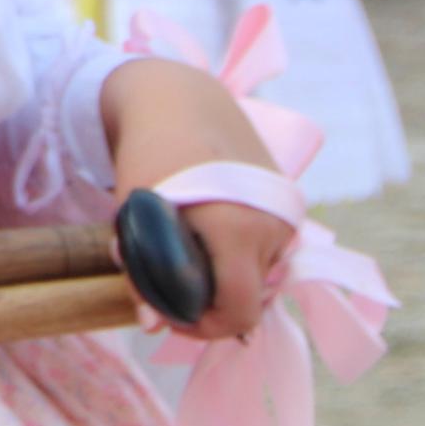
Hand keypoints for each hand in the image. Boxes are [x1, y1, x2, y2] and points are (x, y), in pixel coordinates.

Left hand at [97, 55, 288, 345]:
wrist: (180, 98)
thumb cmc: (149, 155)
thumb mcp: (134, 216)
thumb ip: (143, 274)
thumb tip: (151, 325)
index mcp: (238, 230)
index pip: (239, 311)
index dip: (204, 327)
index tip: (170, 316)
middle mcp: (274, 227)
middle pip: (250, 299)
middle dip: (210, 304)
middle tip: (168, 287)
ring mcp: (287, 216)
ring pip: (259, 277)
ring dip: (224, 277)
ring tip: (184, 247)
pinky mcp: (290, 205)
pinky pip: (267, 252)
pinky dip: (239, 255)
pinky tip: (207, 230)